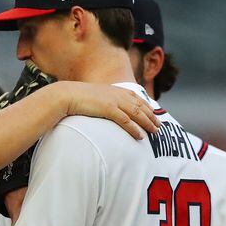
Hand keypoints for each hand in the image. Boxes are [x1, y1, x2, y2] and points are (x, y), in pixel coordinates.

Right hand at [42, 81, 160, 138]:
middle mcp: (117, 94)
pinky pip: (125, 121)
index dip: (146, 106)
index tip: (153, 113)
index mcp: (114, 90)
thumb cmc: (76, 97)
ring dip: (147, 123)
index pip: (136, 97)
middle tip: (158, 126)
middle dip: (151, 116)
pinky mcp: (108, 109)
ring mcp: (114, 101)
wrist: (66, 95)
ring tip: (154, 132)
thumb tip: (104, 107)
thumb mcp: (93, 96)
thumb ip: (102, 100)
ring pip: (136, 113)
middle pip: (140, 106)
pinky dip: (134, 128)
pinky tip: (140, 135)